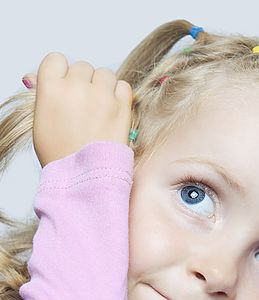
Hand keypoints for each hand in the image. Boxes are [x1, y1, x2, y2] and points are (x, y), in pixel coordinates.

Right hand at [25, 53, 132, 167]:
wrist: (84, 178)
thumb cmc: (60, 155)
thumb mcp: (41, 122)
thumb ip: (43, 94)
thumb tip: (32, 77)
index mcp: (50, 88)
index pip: (56, 60)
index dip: (62, 73)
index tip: (66, 89)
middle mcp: (75, 87)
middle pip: (83, 67)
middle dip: (84, 83)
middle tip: (85, 107)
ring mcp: (100, 95)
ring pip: (105, 74)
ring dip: (104, 87)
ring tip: (101, 110)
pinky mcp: (121, 107)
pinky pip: (123, 86)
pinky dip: (120, 95)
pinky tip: (114, 111)